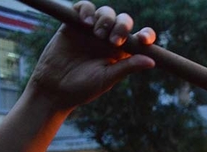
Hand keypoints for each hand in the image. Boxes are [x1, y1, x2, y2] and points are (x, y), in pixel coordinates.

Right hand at [28, 2, 155, 111]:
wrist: (54, 88)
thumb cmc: (83, 88)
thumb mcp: (107, 78)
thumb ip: (127, 67)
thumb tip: (152, 61)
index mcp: (122, 52)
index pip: (139, 38)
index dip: (146, 35)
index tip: (143, 40)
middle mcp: (108, 39)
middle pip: (123, 21)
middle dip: (122, 26)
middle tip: (114, 41)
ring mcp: (91, 30)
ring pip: (106, 13)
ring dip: (106, 19)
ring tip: (97, 34)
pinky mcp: (73, 24)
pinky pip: (84, 8)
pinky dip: (87, 10)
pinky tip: (86, 21)